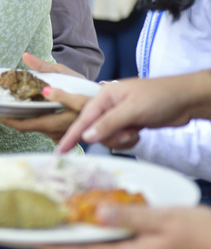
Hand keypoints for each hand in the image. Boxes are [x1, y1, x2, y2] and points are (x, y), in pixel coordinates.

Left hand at [0, 54, 87, 144]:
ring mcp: (59, 134)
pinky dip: (34, 119)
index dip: (8, 119)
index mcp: (56, 120)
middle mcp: (55, 131)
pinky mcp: (62, 133)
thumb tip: (25, 56)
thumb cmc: (87, 89)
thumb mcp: (67, 74)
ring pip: (34, 127)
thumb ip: (44, 68)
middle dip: (11, 117)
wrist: (109, 104)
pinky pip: (43, 128)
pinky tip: (29, 108)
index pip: (24, 125)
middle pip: (26, 127)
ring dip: (22, 117)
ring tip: (10, 103)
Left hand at [38, 205, 210, 248]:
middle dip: (68, 239)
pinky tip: (103, 220)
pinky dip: (109, 236)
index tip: (32, 240)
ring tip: (67, 217)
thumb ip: (128, 216)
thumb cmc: (203, 234)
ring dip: (89, 236)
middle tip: (46, 221)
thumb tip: (96, 213)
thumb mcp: (164, 218)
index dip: (55, 248)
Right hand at [55, 74, 210, 151]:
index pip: (83, 119)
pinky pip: (120, 140)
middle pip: (95, 132)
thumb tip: (87, 137)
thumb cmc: (160, 96)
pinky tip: (140, 133)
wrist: (187, 99)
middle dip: (110, 137)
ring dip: (122, 140)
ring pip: (108, 138)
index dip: (71, 136)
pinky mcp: (129, 125)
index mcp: (104, 97)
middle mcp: (108, 106)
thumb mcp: (132, 110)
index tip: (60, 152)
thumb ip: (108, 124)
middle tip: (128, 133)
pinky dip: (129, 141)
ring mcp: (119, 117)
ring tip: (136, 131)